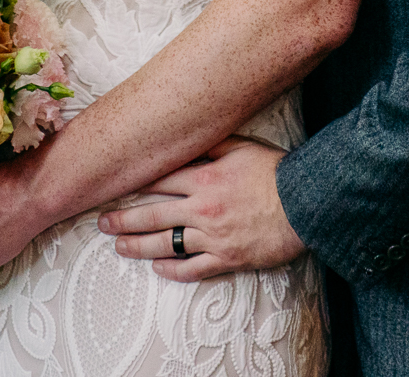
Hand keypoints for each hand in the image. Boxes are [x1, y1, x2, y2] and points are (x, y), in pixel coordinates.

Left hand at [96, 138, 305, 281]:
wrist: (306, 205)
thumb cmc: (276, 173)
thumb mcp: (243, 147)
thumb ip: (212, 144)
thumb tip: (188, 139)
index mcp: (204, 177)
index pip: (160, 181)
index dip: (135, 184)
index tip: (114, 188)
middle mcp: (202, 208)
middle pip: (153, 215)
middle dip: (124, 219)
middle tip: (102, 223)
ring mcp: (213, 237)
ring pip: (166, 244)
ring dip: (138, 246)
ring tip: (119, 247)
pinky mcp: (227, 258)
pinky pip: (192, 268)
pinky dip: (172, 270)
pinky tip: (157, 269)